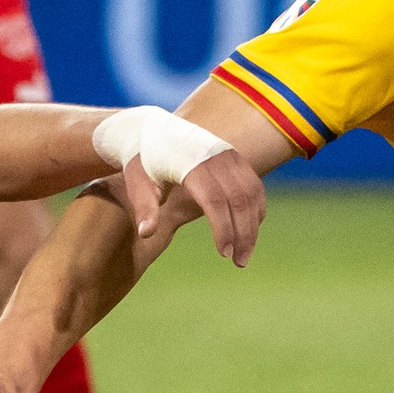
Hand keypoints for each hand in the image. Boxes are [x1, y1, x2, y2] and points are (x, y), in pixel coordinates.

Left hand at [120, 146, 266, 264]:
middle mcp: (215, 157)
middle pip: (239, 200)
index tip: (224, 254)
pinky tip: (250, 229)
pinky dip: (256, 208)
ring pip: (251, 193)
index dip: (223, 229)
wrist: (152, 130)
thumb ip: (144, 207)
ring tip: (245, 252)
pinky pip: (253, 185)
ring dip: (253, 225)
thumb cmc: (142, 162)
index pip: (215, 201)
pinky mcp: (235, 157)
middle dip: (244, 234)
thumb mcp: (137, 183)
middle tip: (240, 263)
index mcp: (191, 164)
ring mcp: (228, 155)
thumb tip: (146, 233)